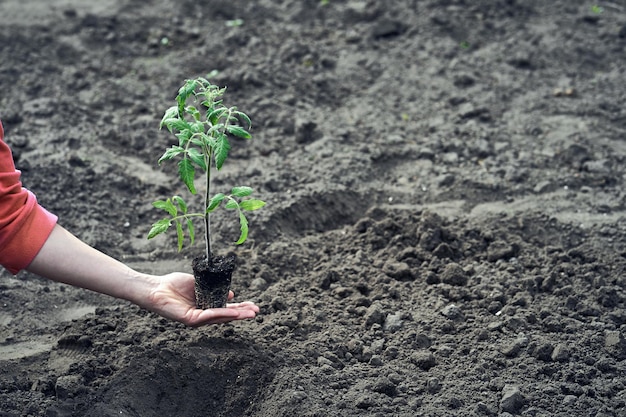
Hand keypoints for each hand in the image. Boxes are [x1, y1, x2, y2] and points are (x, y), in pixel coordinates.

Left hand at [144, 272, 259, 326]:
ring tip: (249, 313)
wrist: (156, 288)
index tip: (253, 305)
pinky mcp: (189, 320)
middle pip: (226, 316)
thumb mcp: (199, 284)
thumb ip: (214, 289)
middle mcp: (202, 315)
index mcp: (205, 306)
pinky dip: (220, 313)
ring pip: (219, 318)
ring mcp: (196, 319)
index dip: (240, 307)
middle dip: (242, 314)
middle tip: (256, 312)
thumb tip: (230, 295)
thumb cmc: (173, 285)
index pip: (226, 308)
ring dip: (235, 315)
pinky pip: (207, 316)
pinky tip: (231, 311)